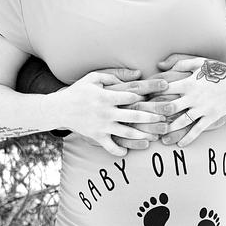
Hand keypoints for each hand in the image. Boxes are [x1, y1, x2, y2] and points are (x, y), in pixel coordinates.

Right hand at [52, 69, 168, 156]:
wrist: (59, 109)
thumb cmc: (78, 91)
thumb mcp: (93, 78)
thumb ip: (114, 75)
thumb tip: (136, 75)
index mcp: (106, 96)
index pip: (131, 96)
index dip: (147, 95)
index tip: (161, 95)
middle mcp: (106, 112)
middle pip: (134, 116)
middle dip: (152, 117)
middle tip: (166, 119)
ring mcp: (102, 126)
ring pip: (126, 133)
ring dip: (143, 135)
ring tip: (155, 137)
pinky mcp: (97, 136)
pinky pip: (111, 147)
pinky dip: (120, 150)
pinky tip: (128, 151)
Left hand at [149, 55, 225, 147]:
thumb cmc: (217, 70)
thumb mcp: (198, 61)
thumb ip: (178, 62)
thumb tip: (159, 66)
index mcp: (188, 82)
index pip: (164, 89)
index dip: (152, 94)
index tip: (143, 100)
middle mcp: (193, 96)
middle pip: (169, 107)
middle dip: (156, 114)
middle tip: (145, 121)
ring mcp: (203, 108)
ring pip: (182, 121)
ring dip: (169, 129)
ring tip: (159, 136)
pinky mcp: (211, 117)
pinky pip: (198, 130)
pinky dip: (188, 138)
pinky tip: (180, 144)